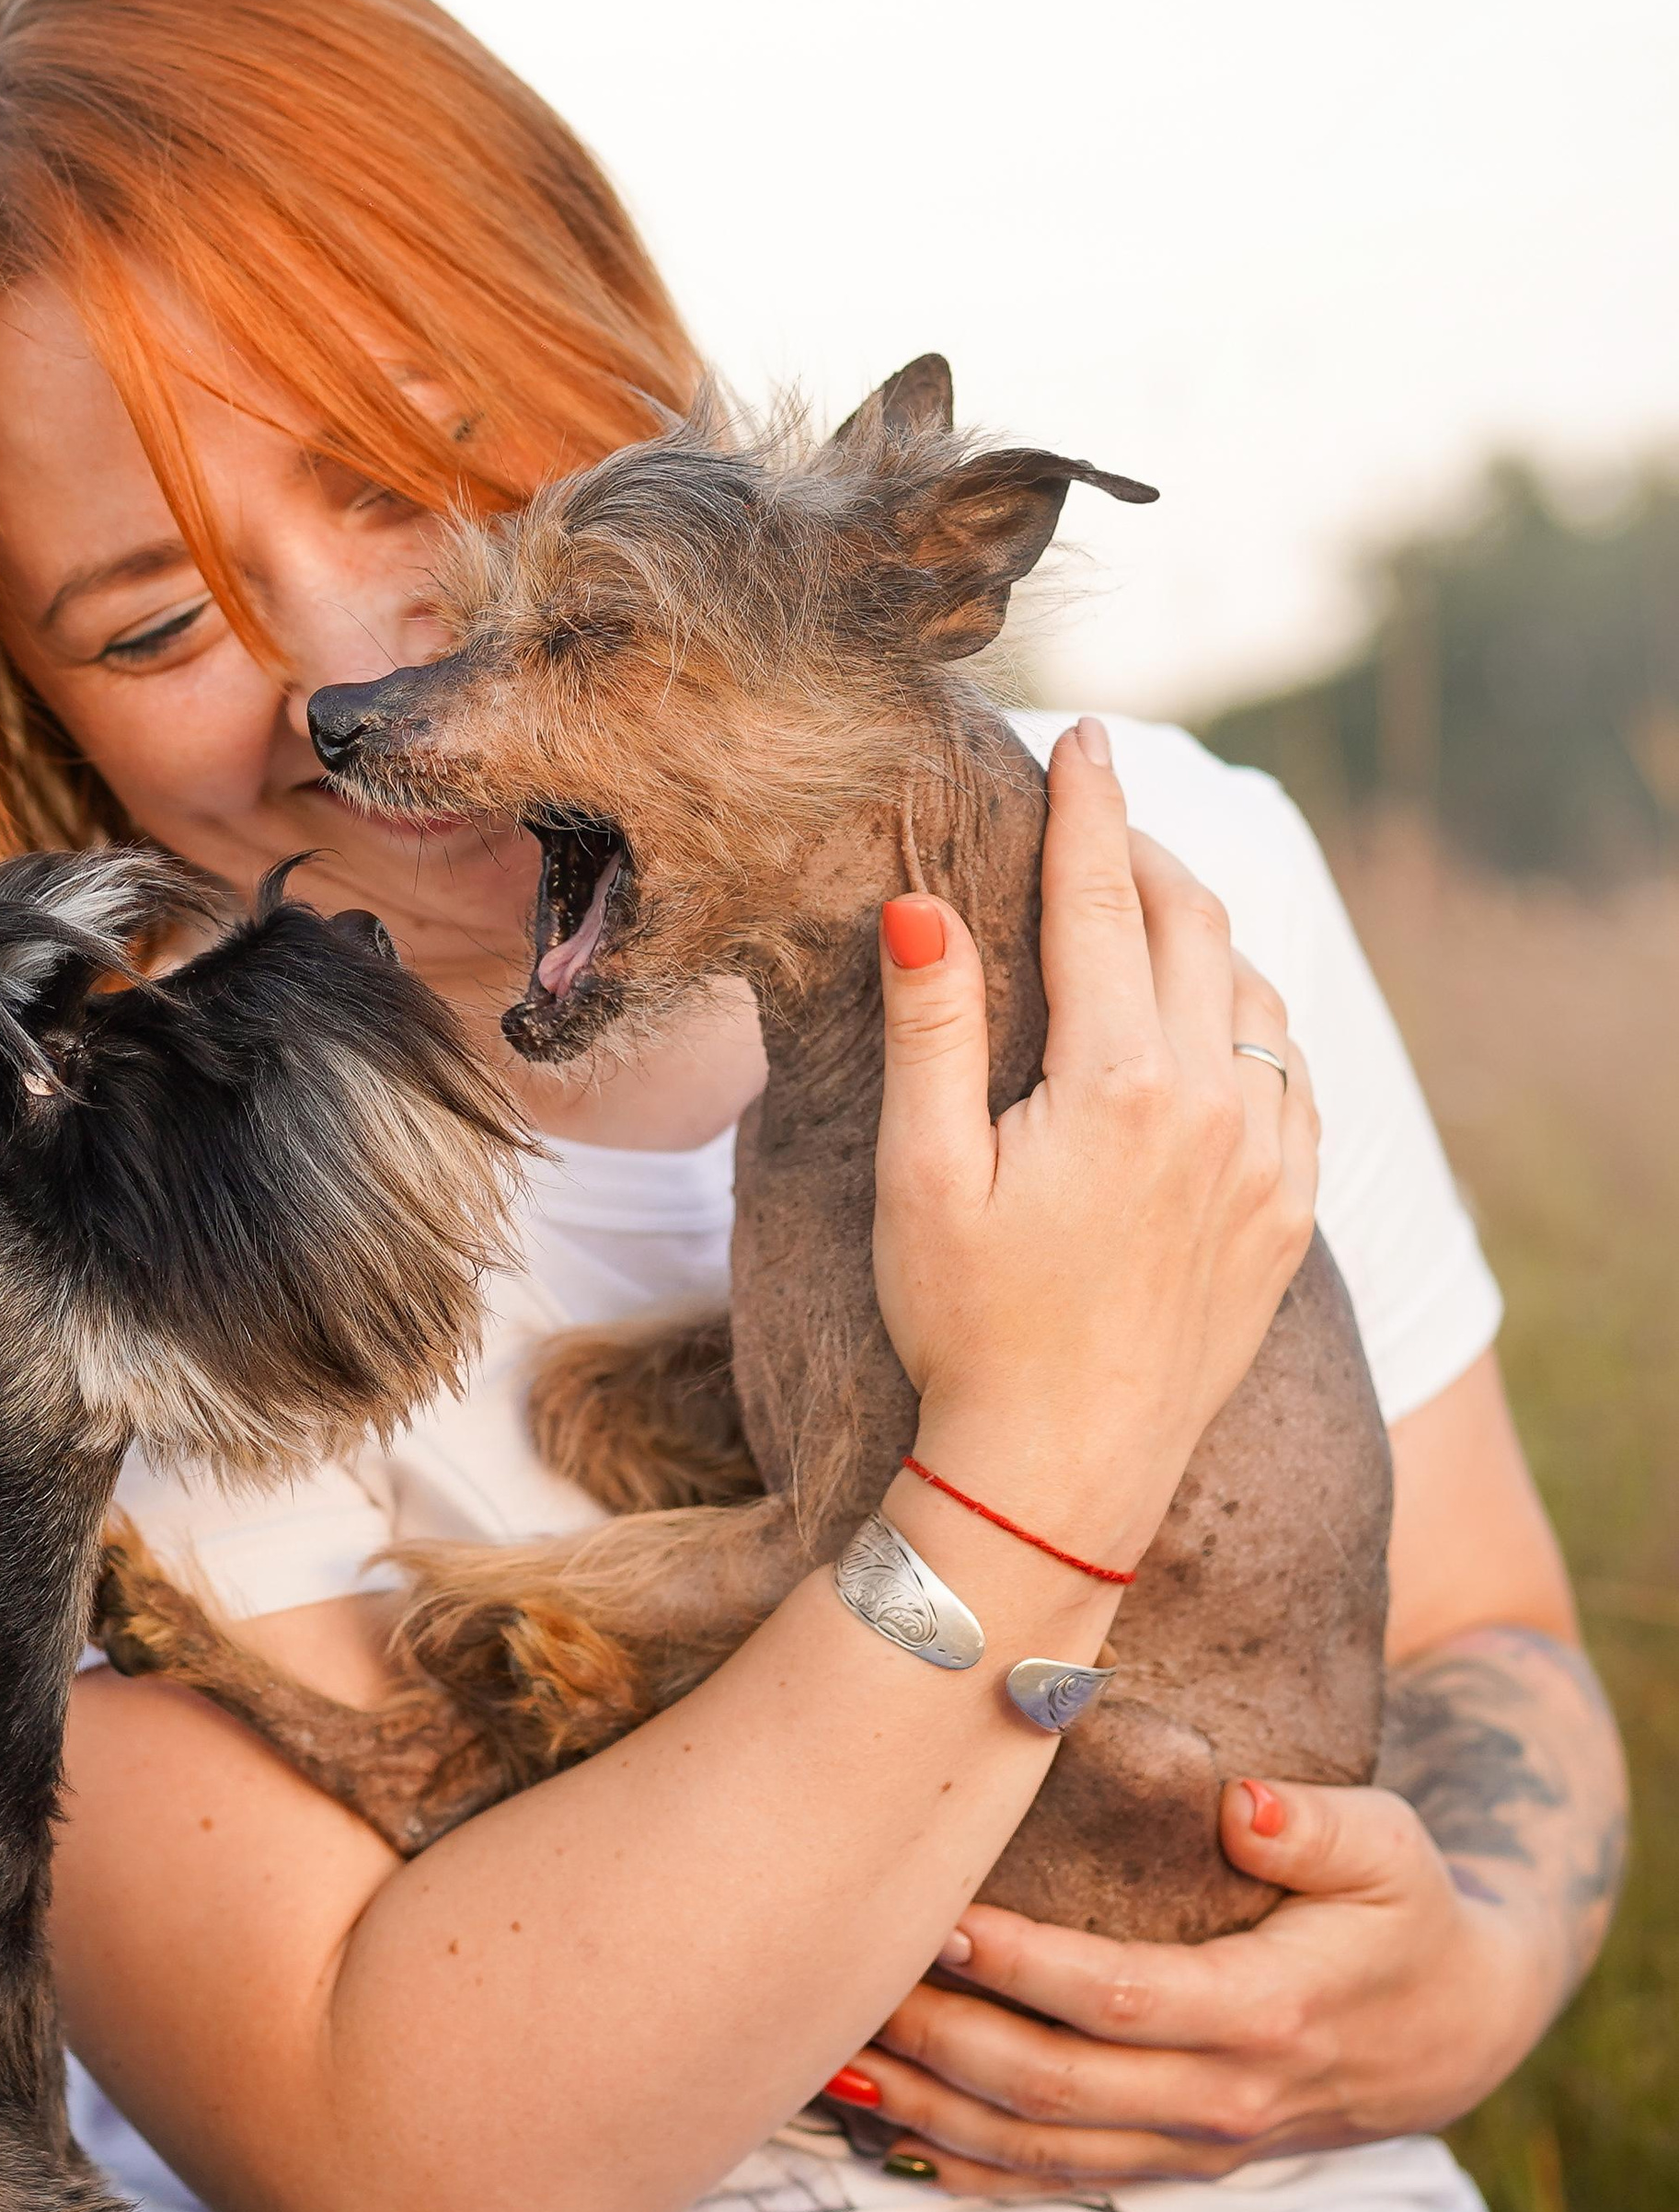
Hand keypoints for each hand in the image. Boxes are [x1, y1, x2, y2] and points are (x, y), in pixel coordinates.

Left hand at [841, 1773, 1545, 2193]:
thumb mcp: (1391, 1847)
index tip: (939, 1915)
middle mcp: (1221, 2099)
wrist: (1449, 2024)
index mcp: (1267, 2014)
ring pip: (1037, 2149)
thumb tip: (1243, 1804)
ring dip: (928, 2110)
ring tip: (830, 2060)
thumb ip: (1322, 1825)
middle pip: (1055, 2088)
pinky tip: (883, 2133)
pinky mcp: (1168, 2161)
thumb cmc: (1401, 1909)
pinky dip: (962, 2166)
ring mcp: (1190, 2145)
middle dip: (941, 2039)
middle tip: (850, 1981)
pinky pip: (1051, 2183)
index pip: (1121, 2000)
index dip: (1024, 1968)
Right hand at [872, 717, 1319, 1567]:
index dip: (1088, 807)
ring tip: (1142, 911)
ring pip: (1254, 993)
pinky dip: (1250, 1019)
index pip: (1102, 900)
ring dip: (1200, 933)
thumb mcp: (924, 1174)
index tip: (1083, 737)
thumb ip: (934, 1027)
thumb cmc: (966, 1327)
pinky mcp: (1287, 1214)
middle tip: (1097, 813)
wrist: (1059, 1474)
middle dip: (1142, 853)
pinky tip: (1212, 1023)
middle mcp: (1214, 1108)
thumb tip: (921, 901)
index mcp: (1118, 1084)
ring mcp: (1266, 1163)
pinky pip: (1291, 1075)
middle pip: (1192, 925)